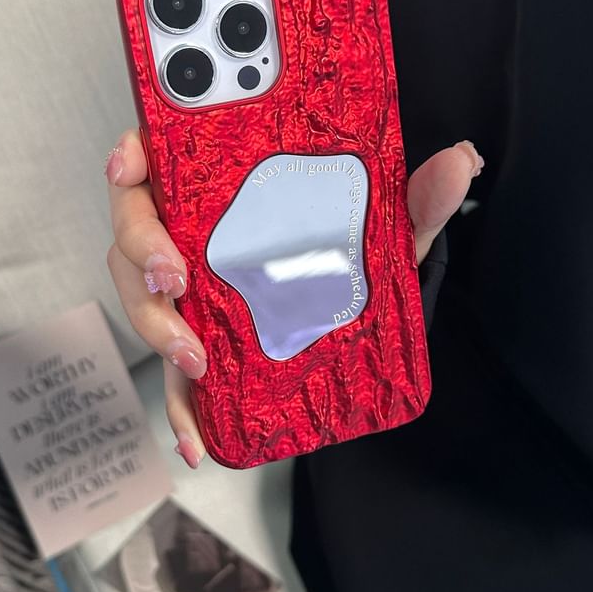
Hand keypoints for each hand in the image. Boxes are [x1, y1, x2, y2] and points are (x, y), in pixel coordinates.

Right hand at [105, 131, 482, 468]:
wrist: (352, 307)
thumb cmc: (347, 249)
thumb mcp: (382, 227)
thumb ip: (415, 197)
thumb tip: (461, 163)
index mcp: (219, 183)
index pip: (160, 153)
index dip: (131, 153)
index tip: (131, 163)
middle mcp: (191, 229)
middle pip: (134, 227)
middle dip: (141, 248)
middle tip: (175, 275)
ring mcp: (189, 288)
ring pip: (140, 295)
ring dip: (154, 326)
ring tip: (195, 358)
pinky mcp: (198, 342)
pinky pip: (172, 373)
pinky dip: (179, 407)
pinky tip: (197, 439)